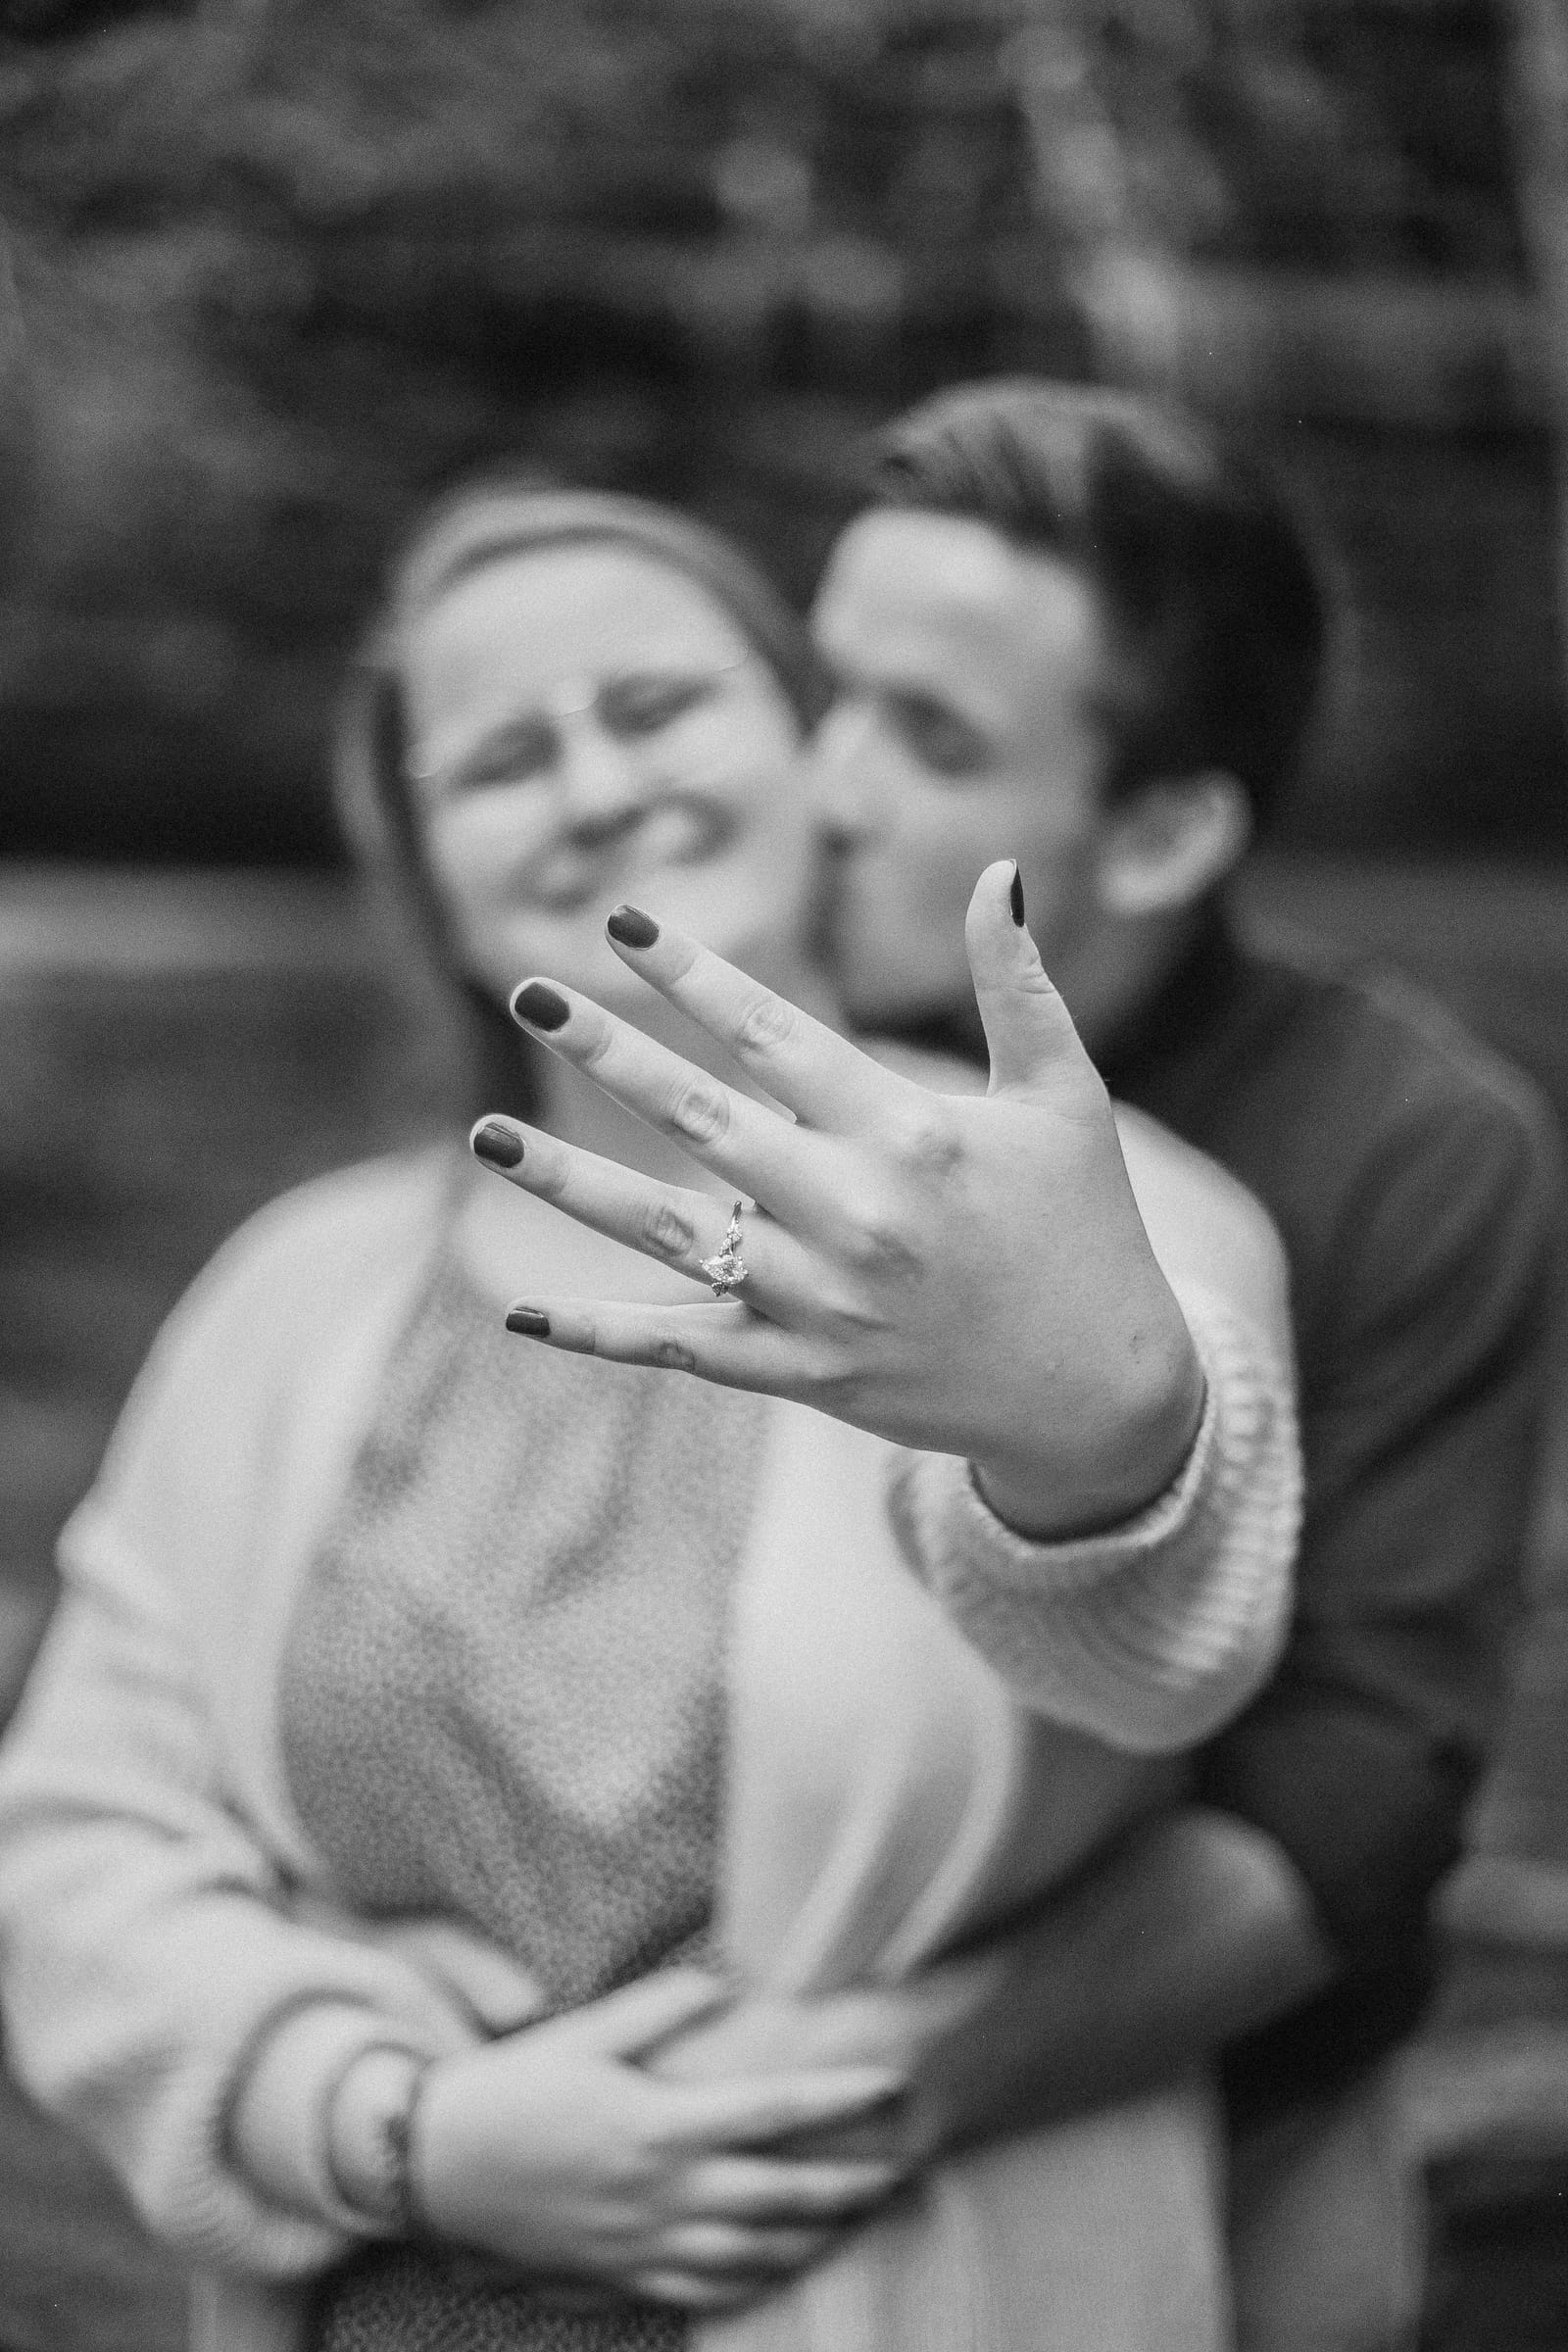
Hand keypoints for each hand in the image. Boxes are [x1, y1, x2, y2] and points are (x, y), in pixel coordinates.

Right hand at [412, 1970, 909, 2310]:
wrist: (442, 2168)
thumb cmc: (517, 2088)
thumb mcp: (585, 2033)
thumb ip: (659, 2008)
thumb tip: (723, 1982)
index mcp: (660, 2123)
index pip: (774, 2112)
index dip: (840, 2100)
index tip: (892, 2084)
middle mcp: (662, 2191)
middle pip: (782, 2194)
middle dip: (851, 2183)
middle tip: (905, 2166)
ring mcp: (645, 2242)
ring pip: (755, 2253)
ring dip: (818, 2237)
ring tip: (862, 2215)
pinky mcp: (624, 2273)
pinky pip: (707, 2291)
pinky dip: (759, 2281)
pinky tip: (788, 2264)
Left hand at [472, 861, 1202, 1536]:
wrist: (1101, 1396)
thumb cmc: (1084, 1227)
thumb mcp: (1064, 1096)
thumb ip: (1018, 982)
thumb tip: (1001, 868)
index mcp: (910, 1133)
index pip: (775, 1035)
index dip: (694, 975)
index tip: (624, 922)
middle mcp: (853, 1213)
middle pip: (701, 1119)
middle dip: (609, 1053)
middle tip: (528, 993)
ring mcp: (820, 1301)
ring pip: (666, 1234)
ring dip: (568, 1183)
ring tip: (483, 1136)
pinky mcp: (802, 1374)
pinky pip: (680, 1352)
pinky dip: (598, 1336)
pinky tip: (520, 1313)